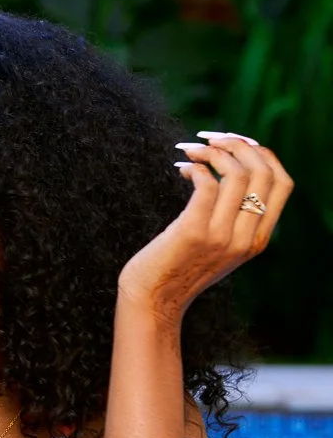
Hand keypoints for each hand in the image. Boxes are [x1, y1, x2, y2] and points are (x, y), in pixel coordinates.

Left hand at [120, 132, 291, 320]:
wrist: (154, 300)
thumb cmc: (179, 267)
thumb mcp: (219, 246)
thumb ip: (233, 219)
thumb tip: (231, 171)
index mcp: (258, 239)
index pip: (283, 183)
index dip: (264, 154)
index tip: (237, 141)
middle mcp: (247, 238)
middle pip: (264, 172)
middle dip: (238, 144)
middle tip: (210, 137)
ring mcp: (223, 236)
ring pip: (238, 174)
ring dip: (212, 151)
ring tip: (189, 150)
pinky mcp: (194, 232)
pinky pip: (207, 185)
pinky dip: (196, 167)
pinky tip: (181, 168)